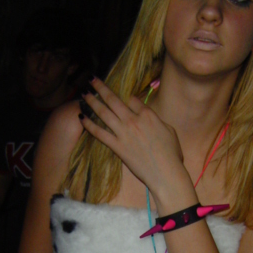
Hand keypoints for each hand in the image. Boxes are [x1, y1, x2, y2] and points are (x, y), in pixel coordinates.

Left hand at [79, 78, 185, 194]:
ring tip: (83, 94)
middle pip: (113, 100)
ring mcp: (124, 133)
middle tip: (91, 80)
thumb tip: (149, 116)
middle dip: (101, 88)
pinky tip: (81, 117)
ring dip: (92, 102)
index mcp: (148, 115)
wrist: (165, 172)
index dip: (126, 98)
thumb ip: (156, 120)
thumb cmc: (172, 154)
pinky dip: (89, 124)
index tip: (122, 98)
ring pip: (103, 113)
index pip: (132, 99)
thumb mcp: (169, 130)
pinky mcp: (117, 147)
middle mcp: (133, 120)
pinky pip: (99, 133)